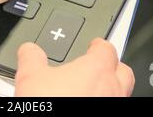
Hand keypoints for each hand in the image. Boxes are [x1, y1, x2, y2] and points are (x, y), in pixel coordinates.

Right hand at [15, 38, 134, 96]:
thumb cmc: (50, 108)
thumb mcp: (30, 78)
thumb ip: (32, 58)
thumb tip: (29, 50)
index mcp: (97, 70)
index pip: (106, 49)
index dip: (99, 46)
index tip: (94, 45)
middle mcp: (112, 90)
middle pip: (123, 72)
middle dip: (113, 67)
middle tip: (99, 66)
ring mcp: (114, 108)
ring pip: (121, 94)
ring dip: (109, 90)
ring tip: (91, 91)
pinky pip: (114, 108)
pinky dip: (103, 104)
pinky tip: (88, 106)